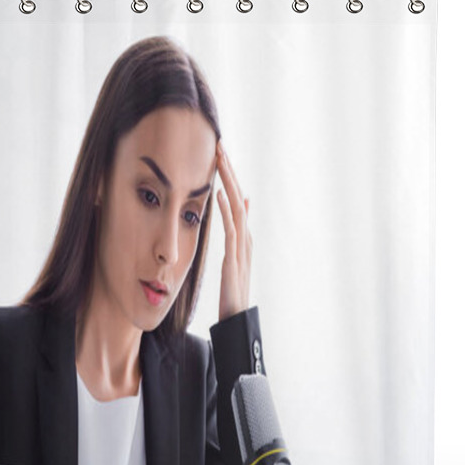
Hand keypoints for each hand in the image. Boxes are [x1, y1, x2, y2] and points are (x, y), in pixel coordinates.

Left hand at [215, 140, 251, 321]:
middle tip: (219, 144)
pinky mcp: (234, 260)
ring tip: (220, 159)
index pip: (237, 199)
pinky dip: (227, 210)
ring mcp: (242, 249)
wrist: (237, 319)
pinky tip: (221, 194)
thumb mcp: (234, 258)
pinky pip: (232, 231)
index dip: (230, 176)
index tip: (219, 153)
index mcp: (243, 238)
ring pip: (237, 208)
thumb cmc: (232, 292)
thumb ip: (237, 231)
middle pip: (239, 197)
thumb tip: (242, 202)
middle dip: (229, 171)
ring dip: (229, 182)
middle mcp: (245, 238)